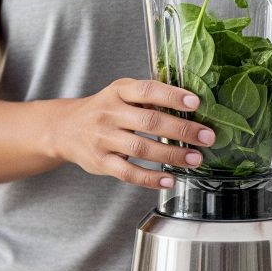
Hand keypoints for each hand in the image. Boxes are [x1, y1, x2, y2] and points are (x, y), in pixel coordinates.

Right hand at [53, 78, 214, 190]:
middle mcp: (109, 113)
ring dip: (172, 155)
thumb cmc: (103, 109)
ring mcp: (103, 139)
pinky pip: (127, 172)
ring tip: (195, 159)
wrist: (65, 128)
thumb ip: (148, 98)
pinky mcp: (100, 162)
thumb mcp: (121, 93)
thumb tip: (190, 106)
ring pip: (141, 148)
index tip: (195, 103)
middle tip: (207, 136)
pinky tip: (168, 179)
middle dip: (182, 130)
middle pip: (149, 122)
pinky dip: (150, 178)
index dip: (171, 96)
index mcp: (118, 91)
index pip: (147, 91)